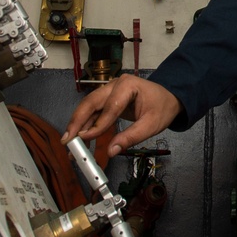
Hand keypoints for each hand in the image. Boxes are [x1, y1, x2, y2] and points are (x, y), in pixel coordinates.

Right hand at [61, 75, 182, 157]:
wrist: (168, 98)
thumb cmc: (162, 108)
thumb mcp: (151, 125)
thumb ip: (131, 137)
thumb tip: (112, 151)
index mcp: (127, 85)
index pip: (110, 106)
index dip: (97, 124)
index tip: (85, 138)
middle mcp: (115, 84)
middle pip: (91, 102)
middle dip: (77, 121)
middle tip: (67, 139)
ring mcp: (110, 90)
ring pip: (89, 107)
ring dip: (78, 124)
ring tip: (70, 142)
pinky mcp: (107, 99)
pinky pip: (94, 111)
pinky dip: (86, 124)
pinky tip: (80, 137)